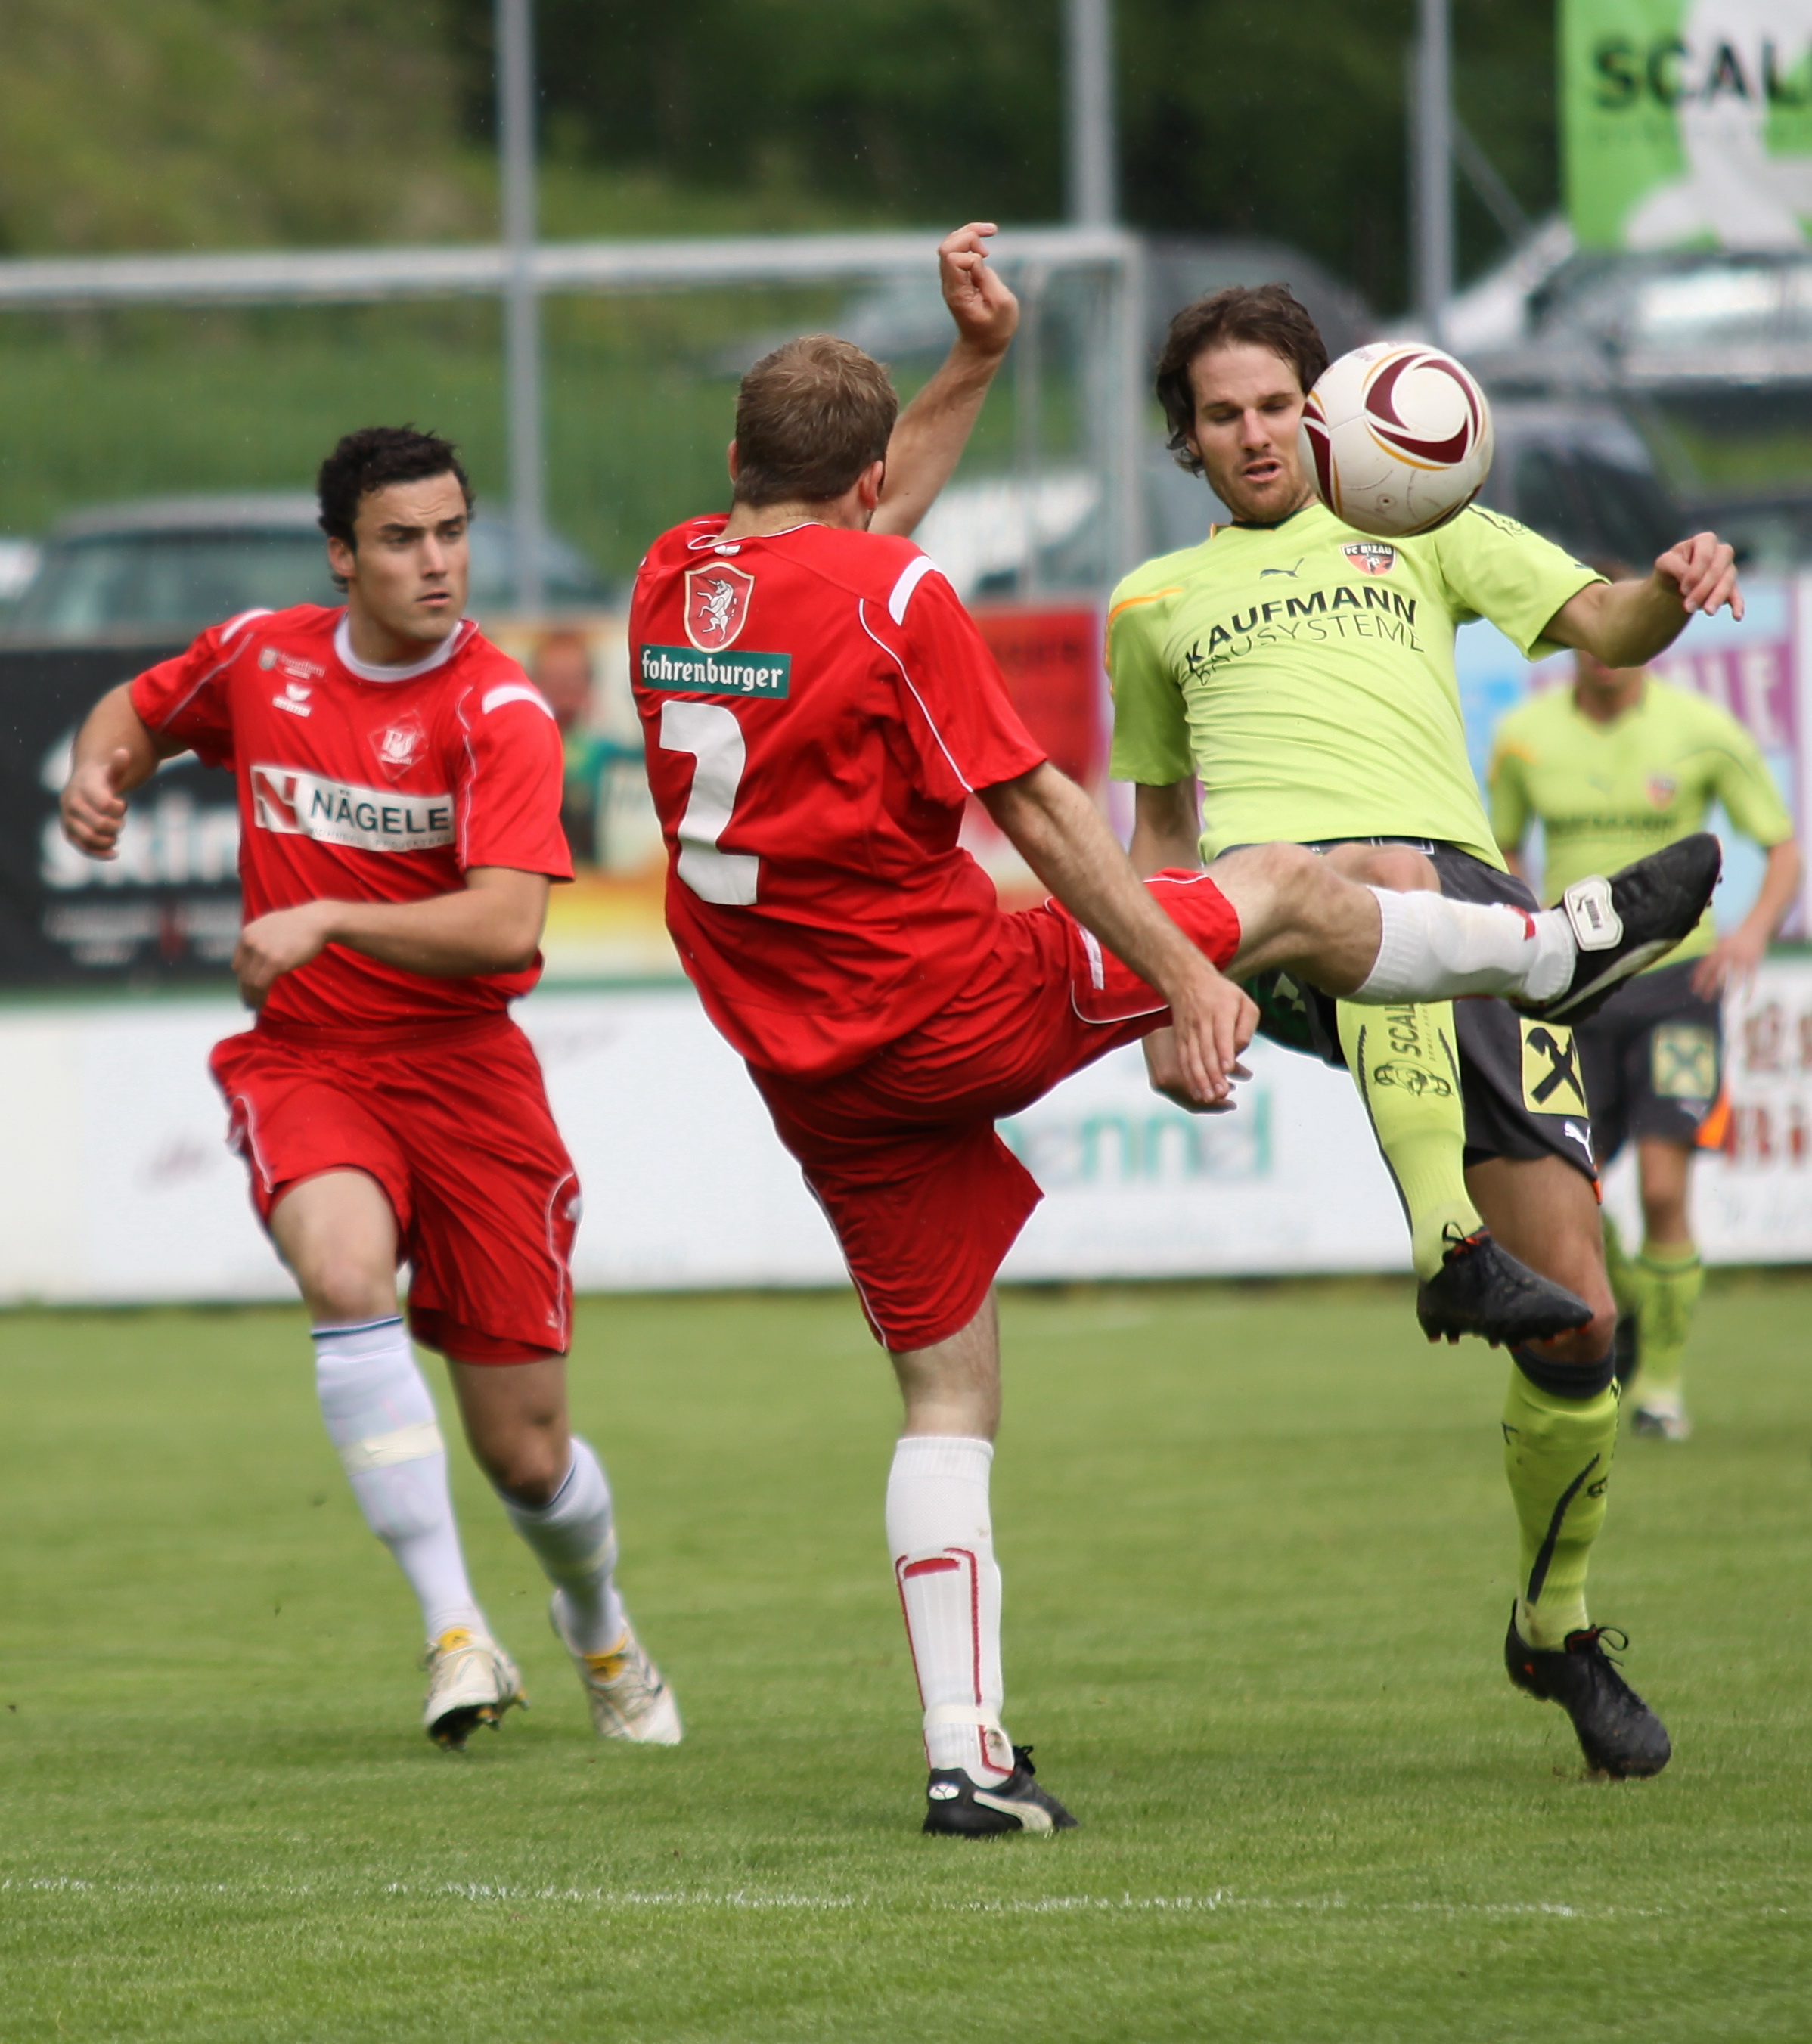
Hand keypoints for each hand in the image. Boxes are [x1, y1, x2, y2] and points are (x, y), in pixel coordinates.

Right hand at [60, 746, 134, 857]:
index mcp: (84, 787)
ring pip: (90, 838)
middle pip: (100, 823)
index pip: (105, 804)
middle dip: (116, 825)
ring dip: (109, 840)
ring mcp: (69, 819)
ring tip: (116, 835)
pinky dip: (100, 853)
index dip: (119, 808)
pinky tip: (115, 853)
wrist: (82, 788)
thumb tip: (124, 752)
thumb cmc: (101, 780)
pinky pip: (83, 847)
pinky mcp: (69, 833)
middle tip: (120, 821)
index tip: (122, 805)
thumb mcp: (111, 772)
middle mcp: (72, 803)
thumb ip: (119, 765)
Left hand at [233, 902, 336, 1008]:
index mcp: (247, 935)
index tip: (247, 988)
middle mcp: (250, 943)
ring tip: (256, 1006)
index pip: (238, 964)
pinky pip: (261, 985)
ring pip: (249, 982)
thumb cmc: (299, 924)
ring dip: (252, 997)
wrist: (316, 922)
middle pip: (242, 974)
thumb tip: (257, 956)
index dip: (243, 979)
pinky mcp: (274, 963)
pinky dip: (260, 997)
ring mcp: (261, 953)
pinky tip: (263, 1003)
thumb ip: (259, 940)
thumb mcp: (270, 927)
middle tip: (249, 1003)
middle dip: (245, 991)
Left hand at [937, 222, 1017, 360]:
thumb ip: (988, 279)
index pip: (954, 259)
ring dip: (969, 232)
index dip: (972, 256)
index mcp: (958, 293)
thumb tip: (976, 258)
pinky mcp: (956, 277)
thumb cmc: (996, 328)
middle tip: (990, 241)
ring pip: (949, 244)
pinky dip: (970, 240)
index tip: (987, 266)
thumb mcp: (1003, 305)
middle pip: (947, 246)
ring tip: (991, 231)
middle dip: (969, 234)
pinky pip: (956, 250)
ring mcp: (950, 280)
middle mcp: (949, 284)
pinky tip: (984, 244)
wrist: (982, 346)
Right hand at [1155, 961, 1258, 1105]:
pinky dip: (1190, 1078)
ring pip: (1194, 1058)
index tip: (1228, 1069)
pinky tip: (1197, 1093)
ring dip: (1201, 1080)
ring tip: (1209, 1098)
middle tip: (1221, 1093)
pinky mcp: (1181, 1040)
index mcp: (1220, 1011)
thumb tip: (1240, 1049)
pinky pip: (1184, 1061)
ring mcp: (1189, 1032)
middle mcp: (1202, 1022)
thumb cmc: (1223, 995)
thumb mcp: (1244, 1001)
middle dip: (1213, 1073)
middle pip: (1207, 1050)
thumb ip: (1246, 1025)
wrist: (1187, 982)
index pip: (1221, 1033)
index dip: (1225, 1051)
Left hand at [1655, 532, 1741, 620]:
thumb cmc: (1670, 568)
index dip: (1695, 573)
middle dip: (1704, 589)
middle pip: (1718, 569)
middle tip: (1688, 607)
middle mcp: (1720, 552)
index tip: (1682, 589)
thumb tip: (1690, 582)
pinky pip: (1737, 595)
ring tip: (1707, 612)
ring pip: (1728, 582)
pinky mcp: (1731, 587)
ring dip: (1716, 598)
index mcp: (1704, 541)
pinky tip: (1737, 616)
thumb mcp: (1665, 563)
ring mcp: (1728, 568)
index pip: (1705, 555)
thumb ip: (1676, 566)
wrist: (1672, 583)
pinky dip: (1738, 605)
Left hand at [1691, 924, 1766, 996]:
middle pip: (1717, 974)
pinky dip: (1749, 991)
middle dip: (1710, 987)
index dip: (1699, 978)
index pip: (1705, 966)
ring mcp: (1743, 958)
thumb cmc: (1736, 935)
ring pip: (1734, 979)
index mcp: (1718, 949)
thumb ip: (1712, 953)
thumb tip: (1702, 966)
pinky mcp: (1754, 962)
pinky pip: (1751, 979)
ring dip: (1728, 992)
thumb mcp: (1721, 942)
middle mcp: (1729, 954)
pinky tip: (1745, 1001)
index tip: (1694, 989)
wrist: (1755, 926)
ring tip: (1722, 1004)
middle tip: (1704, 998)